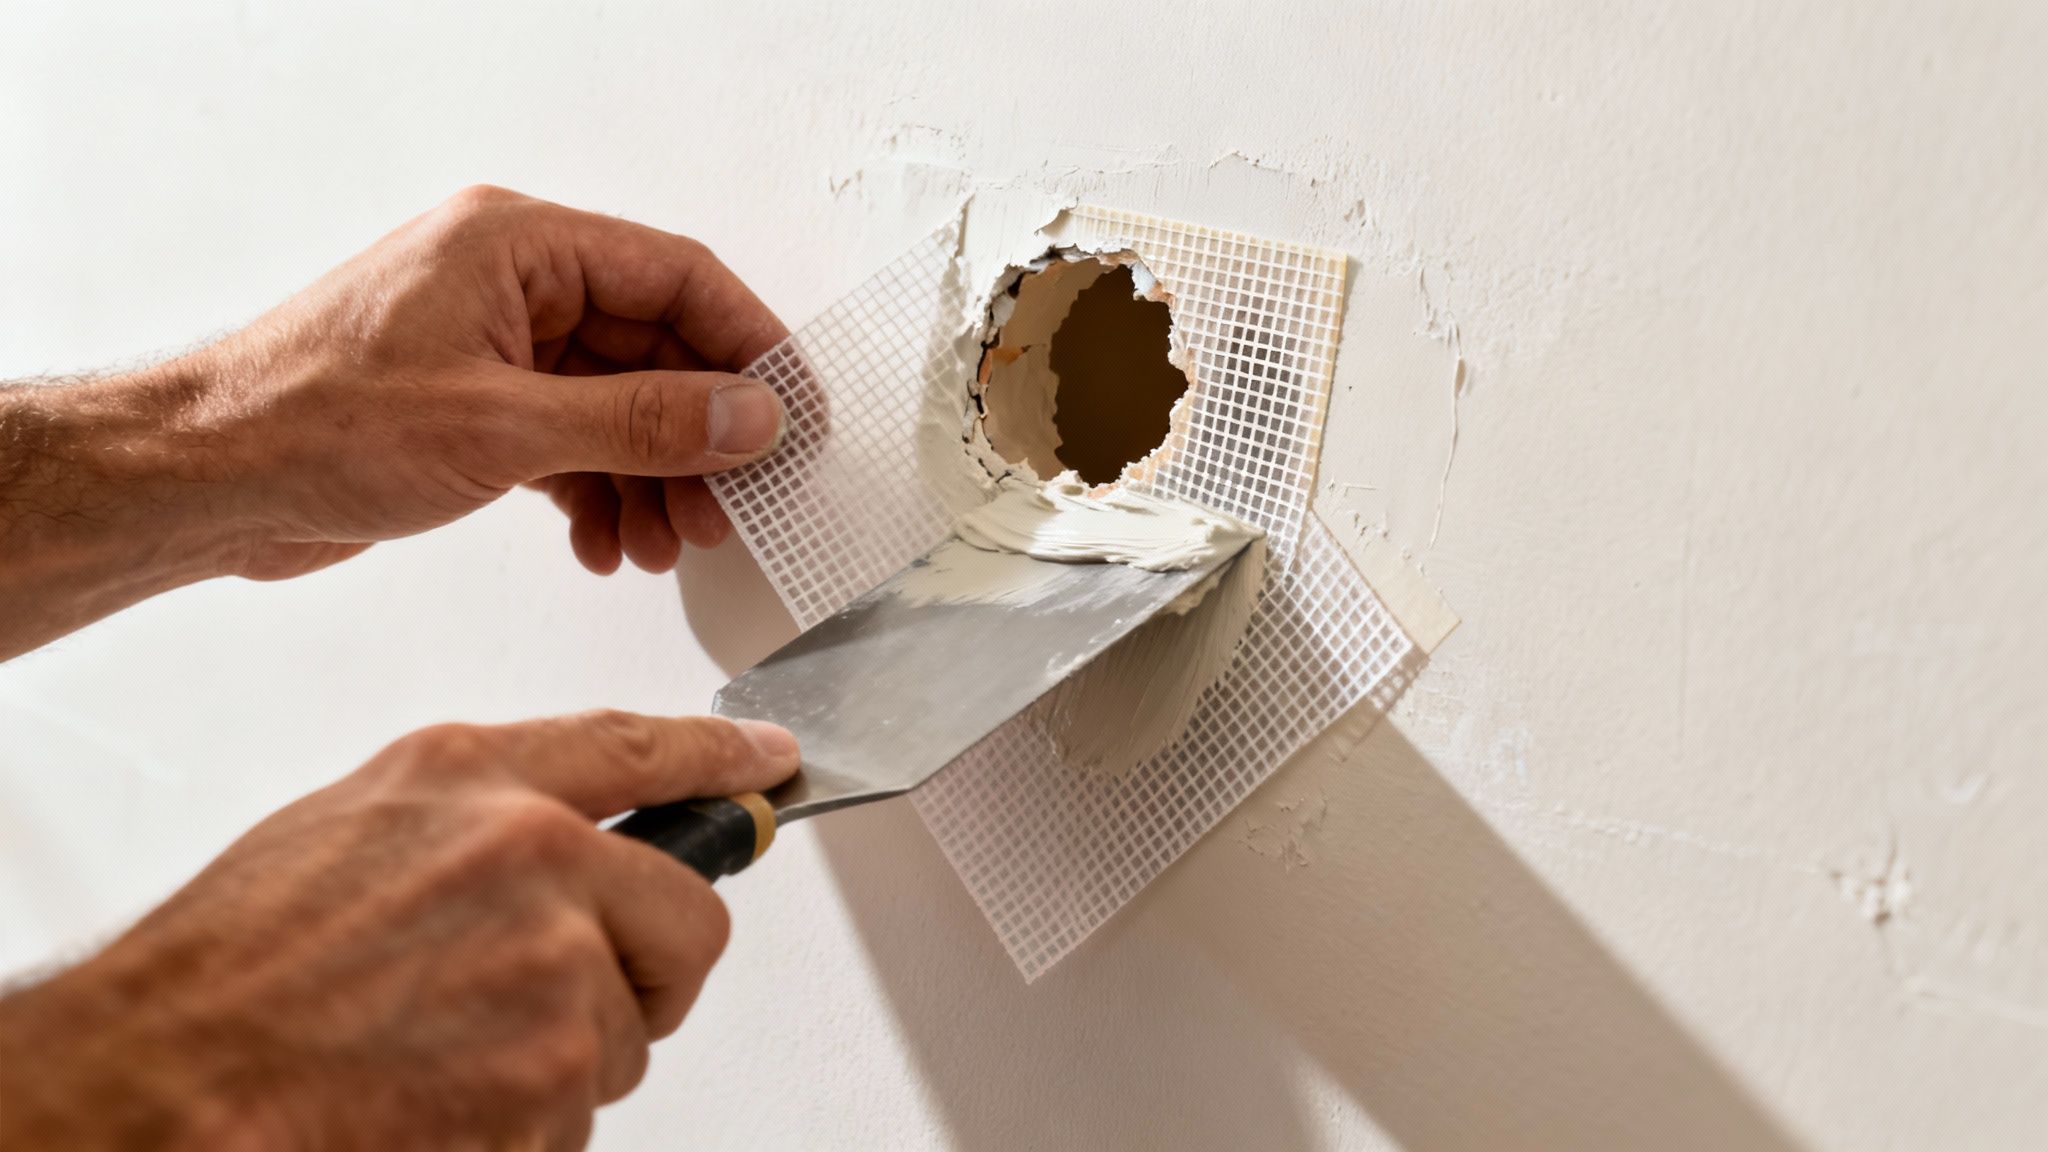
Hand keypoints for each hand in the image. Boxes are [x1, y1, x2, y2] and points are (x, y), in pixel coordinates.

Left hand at [0, 186, 788, 656]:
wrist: (203, 481)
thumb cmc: (312, 424)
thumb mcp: (504, 429)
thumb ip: (642, 422)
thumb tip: (746, 415)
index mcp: (517, 245)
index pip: (677, 276)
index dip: (749, 346)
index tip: (793, 414)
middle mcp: (510, 283)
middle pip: (654, 347)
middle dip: (698, 435)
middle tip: (733, 504)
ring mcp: (492, 345)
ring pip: (617, 404)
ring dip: (651, 477)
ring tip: (665, 542)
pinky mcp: (475, 404)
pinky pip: (572, 440)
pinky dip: (599, 492)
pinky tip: (605, 543)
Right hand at [0, 710, 798, 1150]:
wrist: (161, 1084)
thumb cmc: (235, 966)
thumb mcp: (357, 826)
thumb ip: (478, 819)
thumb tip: (571, 844)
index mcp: (475, 779)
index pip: (639, 748)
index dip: (718, 758)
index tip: (768, 764)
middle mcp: (532, 854)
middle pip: (688, 917)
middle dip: (647, 971)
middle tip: (565, 1002)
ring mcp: (552, 964)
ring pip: (629, 1031)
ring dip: (562, 1060)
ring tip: (443, 1050)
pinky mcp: (553, 1071)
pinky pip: (584, 1108)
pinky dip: (526, 1121)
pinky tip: (437, 1095)